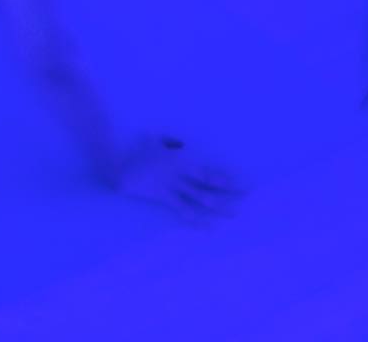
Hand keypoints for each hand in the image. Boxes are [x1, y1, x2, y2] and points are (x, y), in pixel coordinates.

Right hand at [110, 133, 246, 225]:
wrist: (120, 167)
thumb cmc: (138, 151)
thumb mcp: (156, 140)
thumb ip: (172, 142)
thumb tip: (184, 145)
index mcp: (181, 161)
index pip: (209, 173)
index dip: (227, 179)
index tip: (243, 182)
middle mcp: (181, 177)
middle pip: (209, 188)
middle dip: (229, 193)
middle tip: (247, 197)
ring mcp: (173, 190)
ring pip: (200, 201)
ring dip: (219, 208)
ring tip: (235, 213)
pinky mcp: (164, 199)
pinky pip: (184, 211)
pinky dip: (198, 221)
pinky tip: (209, 227)